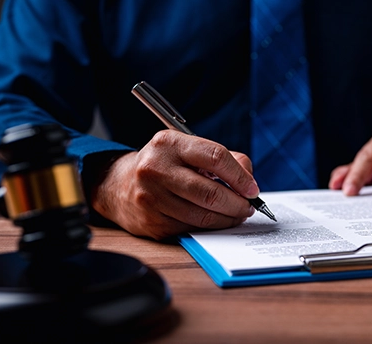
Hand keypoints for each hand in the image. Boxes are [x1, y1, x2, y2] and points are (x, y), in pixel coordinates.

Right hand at [91, 130, 259, 239]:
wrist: (118, 185)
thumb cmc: (164, 165)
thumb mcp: (188, 149)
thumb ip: (222, 159)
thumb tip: (249, 180)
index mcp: (169, 143)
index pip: (215, 157)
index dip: (240, 176)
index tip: (253, 189)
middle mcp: (156, 168)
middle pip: (210, 192)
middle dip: (237, 203)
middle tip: (248, 207)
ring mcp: (151, 198)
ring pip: (203, 215)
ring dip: (227, 218)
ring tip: (236, 214)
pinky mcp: (151, 222)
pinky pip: (191, 228)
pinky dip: (210, 227)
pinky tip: (216, 221)